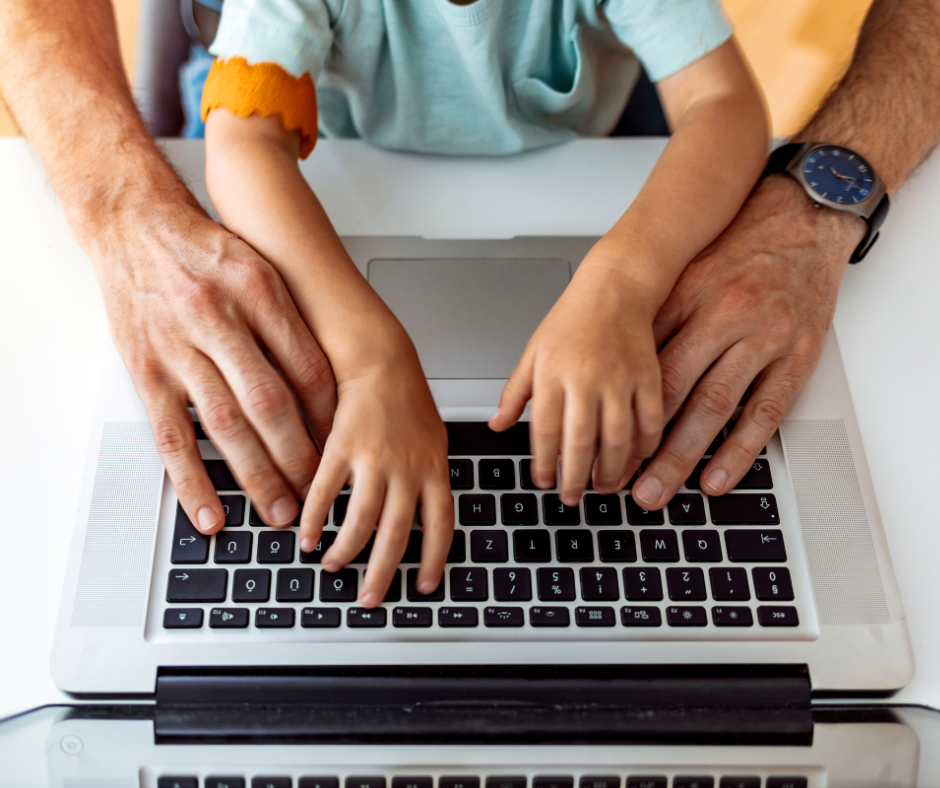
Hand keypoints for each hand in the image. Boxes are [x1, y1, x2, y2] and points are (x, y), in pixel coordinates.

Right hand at [93, 201, 336, 534]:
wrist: (132, 223)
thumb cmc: (204, 249)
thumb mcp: (261, 267)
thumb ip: (290, 322)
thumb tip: (329, 386)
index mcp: (257, 292)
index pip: (308, 368)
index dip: (331, 416)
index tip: (346, 447)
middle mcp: (218, 319)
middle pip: (270, 404)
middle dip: (301, 457)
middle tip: (321, 495)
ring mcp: (178, 349)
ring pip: (225, 427)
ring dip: (257, 477)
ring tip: (280, 513)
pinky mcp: (146, 373)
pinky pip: (171, 436)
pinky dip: (191, 481)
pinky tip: (210, 513)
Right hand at [298, 341, 452, 607]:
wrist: (381, 360)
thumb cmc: (408, 400)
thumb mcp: (434, 441)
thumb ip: (430, 479)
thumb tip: (426, 519)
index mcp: (435, 469)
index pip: (440, 526)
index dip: (434, 560)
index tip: (425, 585)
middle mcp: (408, 469)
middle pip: (397, 535)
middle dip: (383, 574)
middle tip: (371, 598)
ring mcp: (375, 459)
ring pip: (361, 520)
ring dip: (345, 551)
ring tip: (334, 568)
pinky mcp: (342, 448)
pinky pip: (326, 493)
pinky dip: (315, 519)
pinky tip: (308, 536)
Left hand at [490, 260, 663, 504]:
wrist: (615, 288)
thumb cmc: (571, 321)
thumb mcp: (533, 352)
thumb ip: (515, 392)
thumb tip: (497, 424)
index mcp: (553, 373)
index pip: (543, 430)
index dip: (542, 462)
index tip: (542, 481)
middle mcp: (586, 378)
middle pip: (580, 441)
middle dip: (574, 477)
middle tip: (572, 497)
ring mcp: (620, 379)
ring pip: (617, 438)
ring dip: (610, 471)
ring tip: (602, 487)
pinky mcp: (649, 377)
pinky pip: (650, 422)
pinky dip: (644, 447)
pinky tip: (635, 460)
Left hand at [630, 175, 864, 509]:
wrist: (804, 218)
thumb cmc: (738, 247)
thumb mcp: (684, 270)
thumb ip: (650, 317)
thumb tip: (606, 367)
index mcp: (688, 294)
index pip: (642, 361)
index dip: (615, 405)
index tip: (596, 438)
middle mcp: (725, 315)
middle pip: (673, 390)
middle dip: (641, 442)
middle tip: (615, 479)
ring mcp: (764, 337)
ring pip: (716, 406)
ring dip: (683, 455)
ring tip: (657, 489)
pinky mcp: (797, 355)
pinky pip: (766, 412)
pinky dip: (739, 450)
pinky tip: (716, 478)